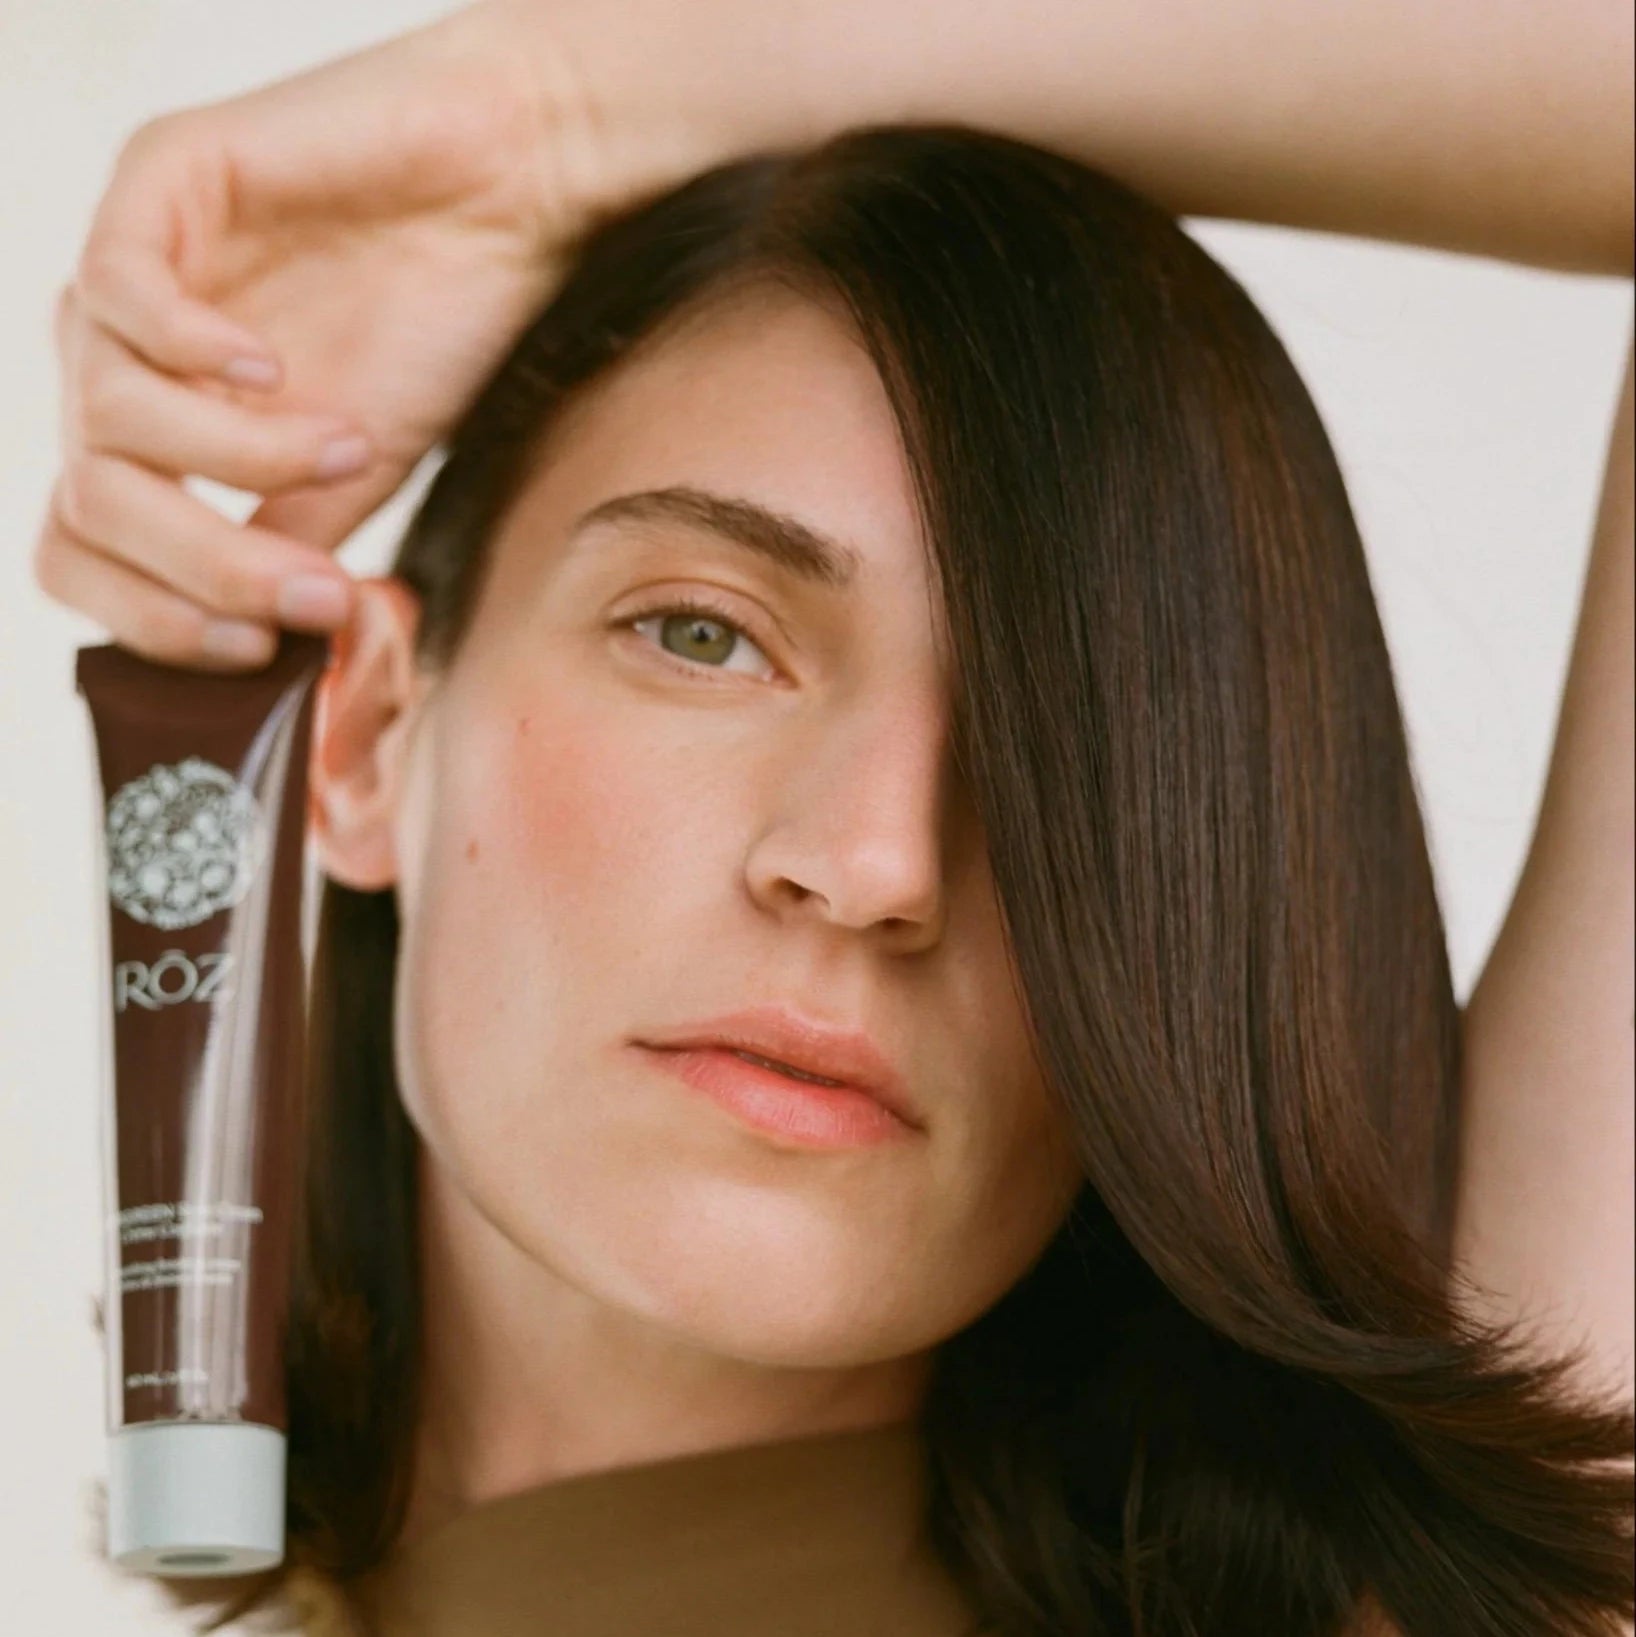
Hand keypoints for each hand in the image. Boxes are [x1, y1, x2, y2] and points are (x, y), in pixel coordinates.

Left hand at [35, 2, 603, 668]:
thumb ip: (288, 551)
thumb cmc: (447, 324)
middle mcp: (128, 358)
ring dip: (235, 458)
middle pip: (90, 499)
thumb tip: (262, 653)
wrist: (512, 193)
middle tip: (309, 590)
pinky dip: (196, 354)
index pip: (84, 548)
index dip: (150, 617)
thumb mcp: (359, 476)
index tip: (254, 646)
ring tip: (343, 447)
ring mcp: (134, 271)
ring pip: (101, 413)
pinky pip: (118, 292)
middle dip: (202, 563)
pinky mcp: (159, 181)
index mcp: (163, 432)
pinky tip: (276, 368)